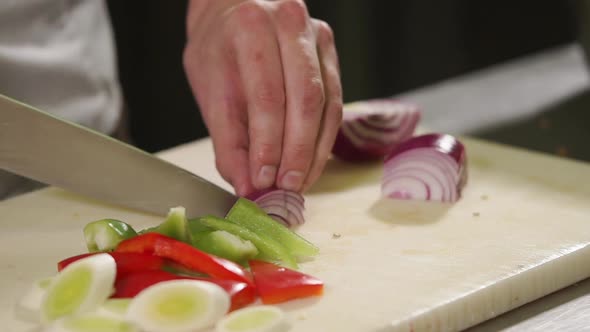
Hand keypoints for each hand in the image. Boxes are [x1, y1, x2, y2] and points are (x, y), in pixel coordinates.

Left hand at [183, 0, 341, 195]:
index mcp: (250, 26)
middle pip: (305, 99)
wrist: (234, 12)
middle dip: (297, 152)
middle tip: (286, 187)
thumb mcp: (209, 89)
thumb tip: (247, 187)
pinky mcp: (331, 53)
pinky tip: (311, 164)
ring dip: (314, 151)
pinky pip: (335, 103)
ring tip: (299, 182)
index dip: (268, 144)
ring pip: (326, 104)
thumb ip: (228, 141)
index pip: (266, 95)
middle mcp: (289, 23)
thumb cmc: (219, 50)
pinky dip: (323, 140)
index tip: (263, 180)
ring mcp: (316, 36)